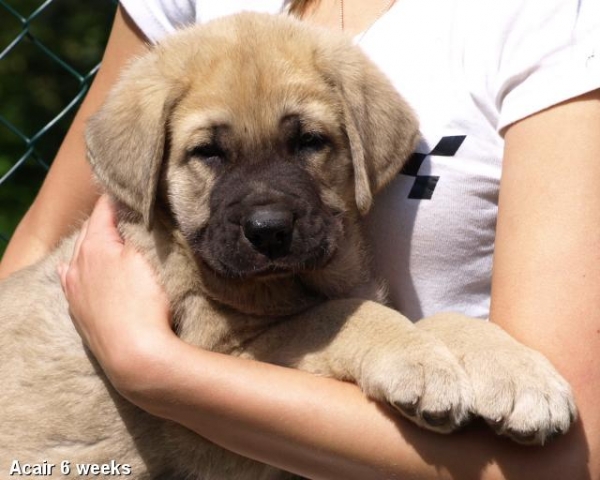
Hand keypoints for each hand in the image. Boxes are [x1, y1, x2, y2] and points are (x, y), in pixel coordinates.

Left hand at [58, 195, 173, 387]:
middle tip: (120, 208)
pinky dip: (75, 267)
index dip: (116, 197)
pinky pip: (70, 280)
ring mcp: (75, 289)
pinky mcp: (78, 311)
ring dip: (90, 242)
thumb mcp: (146, 258)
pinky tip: (70, 269)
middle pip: (88, 231)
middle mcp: (78, 264)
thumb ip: (136, 231)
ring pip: (78, 255)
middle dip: (102, 218)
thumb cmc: (146, 303)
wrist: (136, 355)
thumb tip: (130, 213)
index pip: (103, 210)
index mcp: (96, 245)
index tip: (127, 187)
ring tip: (101, 234)